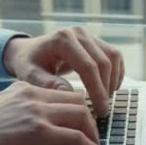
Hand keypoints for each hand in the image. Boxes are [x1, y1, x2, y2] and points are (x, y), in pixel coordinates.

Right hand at [0, 81, 102, 144]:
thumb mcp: (0, 113)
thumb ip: (21, 114)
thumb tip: (36, 130)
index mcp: (23, 88)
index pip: (62, 93)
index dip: (77, 108)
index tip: (83, 122)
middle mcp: (32, 95)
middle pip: (77, 100)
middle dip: (90, 118)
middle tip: (94, 135)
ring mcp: (37, 112)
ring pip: (81, 115)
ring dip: (93, 132)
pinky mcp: (39, 132)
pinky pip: (76, 137)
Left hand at [3, 27, 124, 117]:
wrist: (29, 51)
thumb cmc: (29, 65)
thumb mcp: (31, 76)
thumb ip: (49, 85)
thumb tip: (73, 97)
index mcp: (62, 39)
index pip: (87, 66)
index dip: (97, 90)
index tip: (99, 111)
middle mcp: (78, 33)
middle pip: (103, 62)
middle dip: (105, 89)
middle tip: (102, 111)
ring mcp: (88, 35)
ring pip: (113, 57)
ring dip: (113, 81)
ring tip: (104, 100)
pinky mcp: (95, 41)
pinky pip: (115, 56)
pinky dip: (116, 73)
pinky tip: (109, 89)